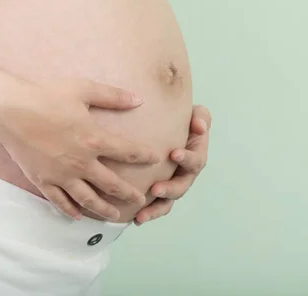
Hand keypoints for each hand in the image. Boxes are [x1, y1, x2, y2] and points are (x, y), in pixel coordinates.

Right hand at [0, 77, 161, 221]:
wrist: (9, 110)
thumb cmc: (45, 96)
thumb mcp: (82, 89)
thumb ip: (112, 96)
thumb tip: (139, 99)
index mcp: (93, 139)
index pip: (127, 152)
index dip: (144, 156)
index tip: (155, 160)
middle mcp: (81, 162)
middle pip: (111, 184)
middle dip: (129, 193)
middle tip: (139, 200)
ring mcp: (61, 175)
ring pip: (87, 199)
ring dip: (103, 209)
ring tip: (115, 217)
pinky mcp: (42, 180)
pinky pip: (59, 201)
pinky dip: (70, 210)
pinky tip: (77, 216)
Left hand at [133, 105, 211, 224]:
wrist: (164, 126)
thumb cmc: (181, 120)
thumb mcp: (195, 114)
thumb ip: (201, 118)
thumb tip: (200, 127)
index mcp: (195, 156)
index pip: (195, 160)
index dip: (187, 158)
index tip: (174, 154)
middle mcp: (185, 174)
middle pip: (181, 186)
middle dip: (169, 189)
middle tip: (156, 189)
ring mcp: (172, 184)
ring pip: (167, 202)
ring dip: (155, 209)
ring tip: (141, 214)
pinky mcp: (158, 192)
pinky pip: (155, 206)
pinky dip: (147, 213)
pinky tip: (134, 219)